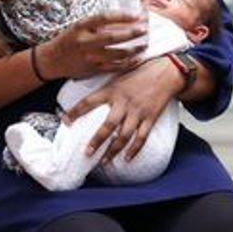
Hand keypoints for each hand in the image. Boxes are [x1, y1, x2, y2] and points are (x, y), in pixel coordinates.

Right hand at [41, 12, 147, 80]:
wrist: (52, 60)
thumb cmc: (68, 39)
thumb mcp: (78, 26)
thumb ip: (96, 24)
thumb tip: (122, 18)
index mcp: (81, 26)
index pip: (104, 18)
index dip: (122, 16)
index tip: (136, 15)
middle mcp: (85, 41)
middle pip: (113, 37)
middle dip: (131, 33)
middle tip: (144, 30)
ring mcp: (89, 57)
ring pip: (116, 54)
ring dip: (133, 50)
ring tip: (144, 45)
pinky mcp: (92, 69)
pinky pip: (114, 67)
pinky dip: (127, 63)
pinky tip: (136, 59)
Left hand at [64, 58, 182, 163]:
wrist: (167, 71)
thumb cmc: (143, 71)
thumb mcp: (120, 73)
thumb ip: (107, 87)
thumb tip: (92, 97)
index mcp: (113, 90)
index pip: (89, 102)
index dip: (75, 112)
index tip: (65, 121)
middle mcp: (124, 102)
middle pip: (107, 126)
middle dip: (96, 141)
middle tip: (87, 153)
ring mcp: (138, 111)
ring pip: (124, 136)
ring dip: (113, 151)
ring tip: (104, 161)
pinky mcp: (151, 117)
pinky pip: (141, 137)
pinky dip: (134, 150)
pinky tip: (127, 158)